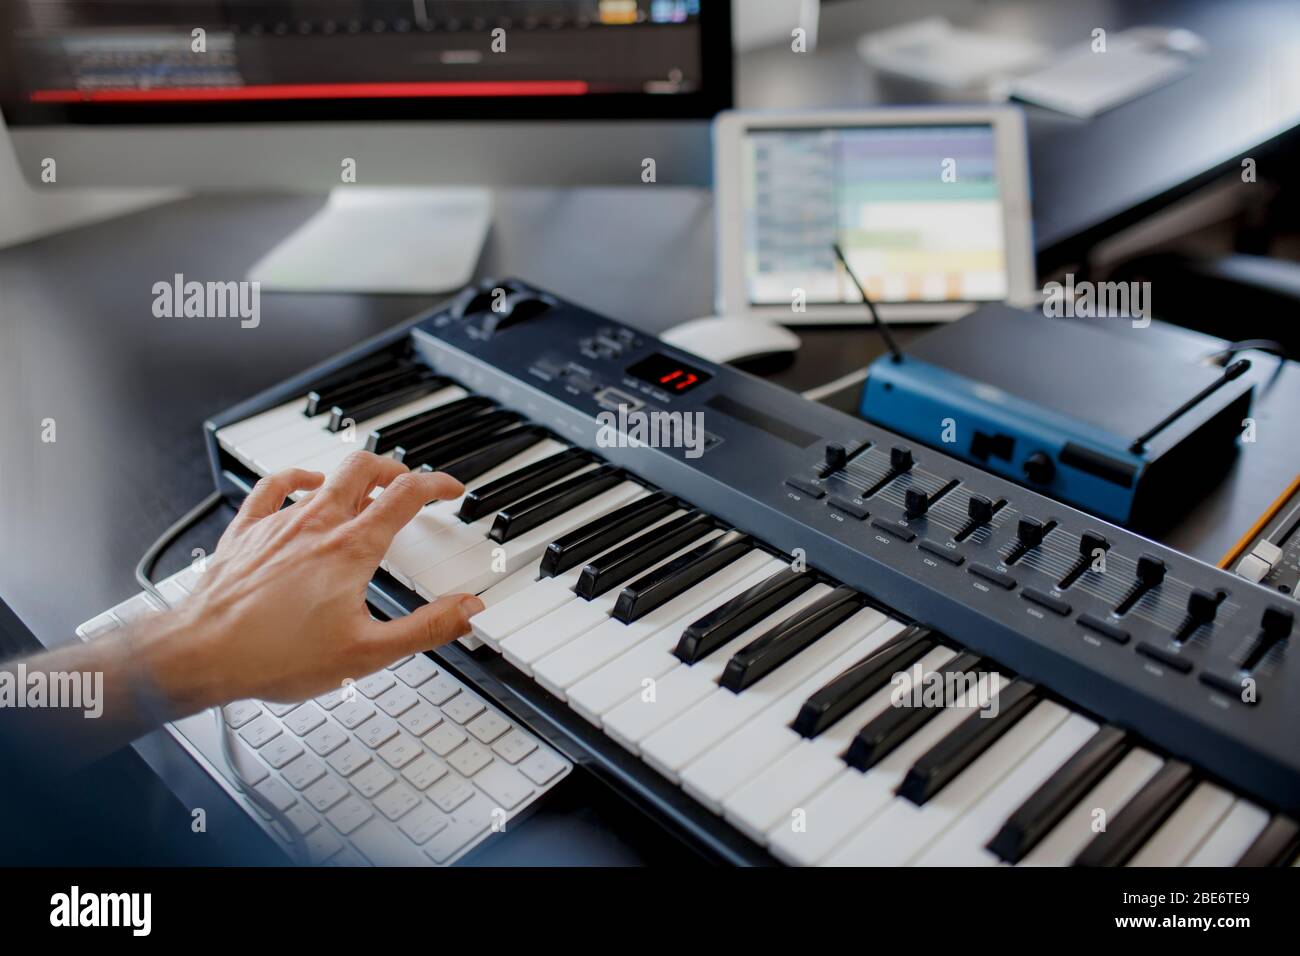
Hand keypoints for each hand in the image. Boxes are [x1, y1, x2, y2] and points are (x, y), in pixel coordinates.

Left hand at [132, 452, 483, 711]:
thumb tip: (465, 609)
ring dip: (354, 476)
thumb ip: (425, 629)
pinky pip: (273, 486)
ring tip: (368, 487)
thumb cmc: (275, 656)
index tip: (449, 490)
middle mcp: (317, 525)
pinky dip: (297, 478)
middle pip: (365, 469)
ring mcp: (279, 523)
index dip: (436, 485)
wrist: (201, 654)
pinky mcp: (247, 531)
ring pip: (324, 475)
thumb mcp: (366, 653)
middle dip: (395, 469)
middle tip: (409, 484)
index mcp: (352, 549)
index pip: (406, 496)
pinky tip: (305, 483)